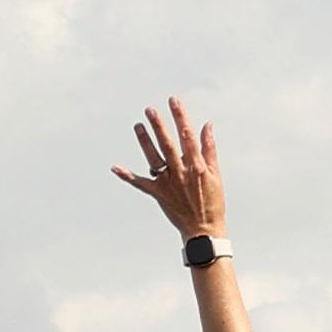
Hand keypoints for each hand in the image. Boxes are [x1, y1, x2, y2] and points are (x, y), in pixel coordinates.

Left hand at [112, 95, 226, 238]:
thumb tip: (206, 125)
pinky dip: (127, 176)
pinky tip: (115, 167)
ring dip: (145, 142)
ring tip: (138, 126)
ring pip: (154, 159)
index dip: (180, 117)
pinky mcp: (158, 194)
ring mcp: (168, 183)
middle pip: (167, 145)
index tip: (173, 101)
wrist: (203, 230)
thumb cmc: (212, 202)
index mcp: (196, 167)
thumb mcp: (216, 174)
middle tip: (149, 109)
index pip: (187, 137)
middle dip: (159, 126)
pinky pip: (140, 184)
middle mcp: (180, 173)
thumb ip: (209, 148)